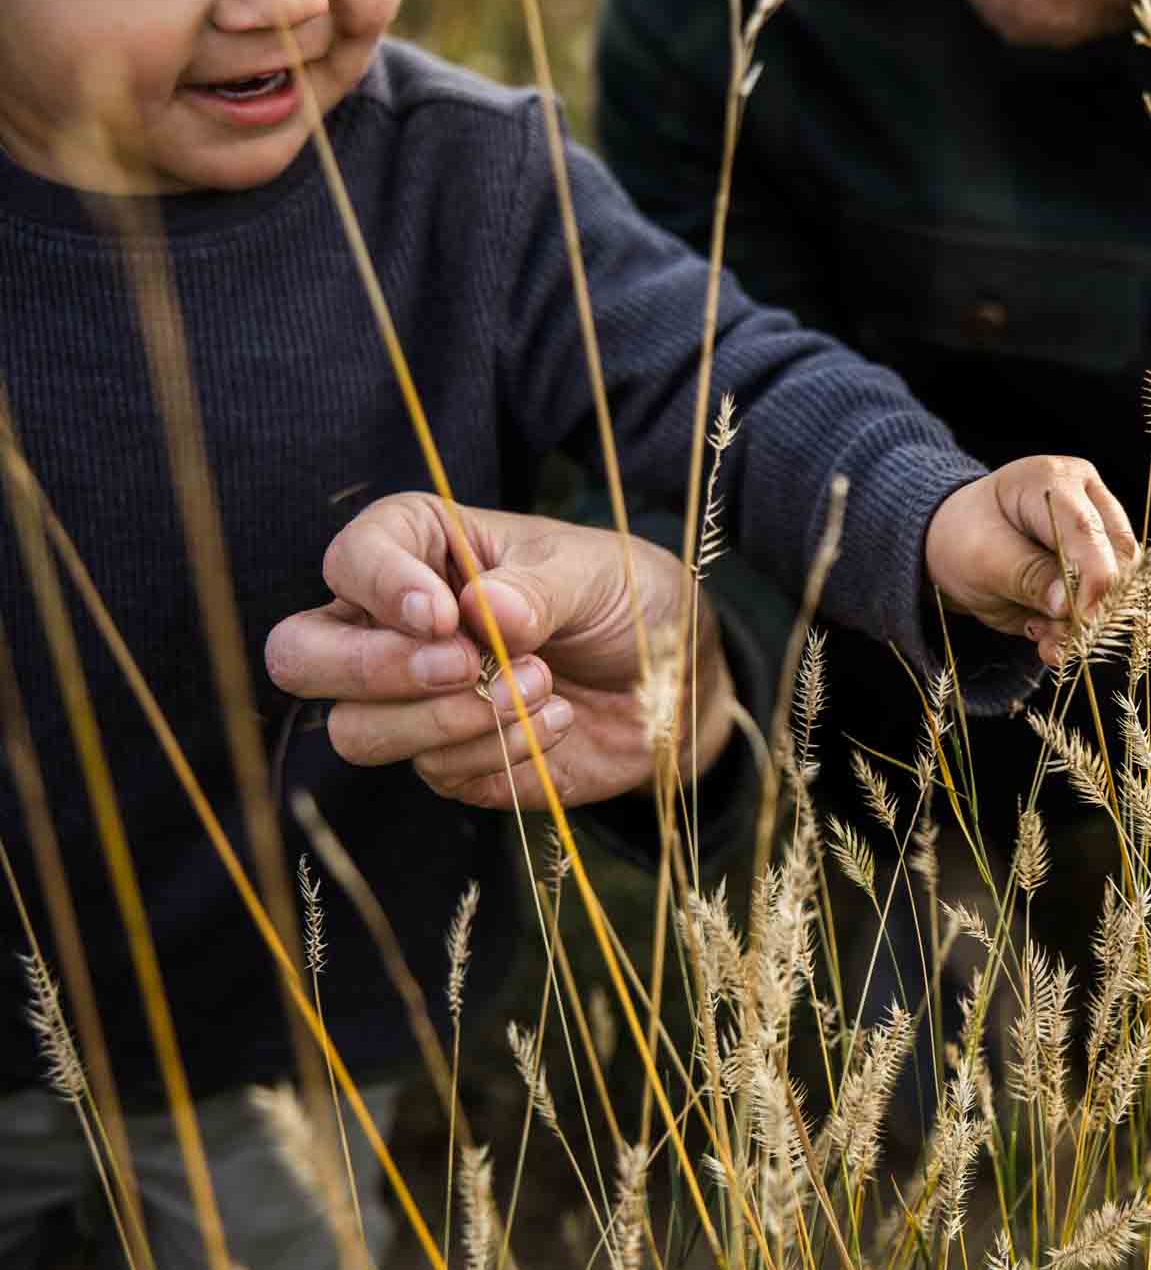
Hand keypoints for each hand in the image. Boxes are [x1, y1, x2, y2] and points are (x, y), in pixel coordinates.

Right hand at [266, 493, 735, 810]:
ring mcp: (413, 700)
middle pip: (302, 657)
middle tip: (466, 665)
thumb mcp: (595, 573)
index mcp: (421, 549)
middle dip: (375, 669)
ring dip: (450, 720)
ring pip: (359, 731)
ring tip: (542, 684)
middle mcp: (394, 625)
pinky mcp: (451, 760)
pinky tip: (560, 720)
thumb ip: (537, 588)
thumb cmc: (623, 598)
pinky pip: (437, 774)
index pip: (349, 559)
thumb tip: (482, 608)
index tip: (443, 614)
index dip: (380, 587)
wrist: (675, 678)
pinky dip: (499, 754)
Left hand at [925, 455, 1141, 668]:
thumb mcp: (982, 558)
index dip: (1091, 578)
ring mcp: (1099, 531)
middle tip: (1053, 637)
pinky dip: (1081, 630)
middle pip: (1118, 556)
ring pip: (1121, 584)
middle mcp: (1088, 499)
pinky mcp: (1099, 564)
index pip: (1087, 529)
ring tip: (1043, 637)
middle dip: (1091, 605)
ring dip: (1085, 623)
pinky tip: (1051, 641)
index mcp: (1054, 481)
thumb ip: (1027, 577)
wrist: (955, 545)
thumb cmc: (965, 538)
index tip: (1075, 617)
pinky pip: (1108, 603)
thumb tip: (1067, 606)